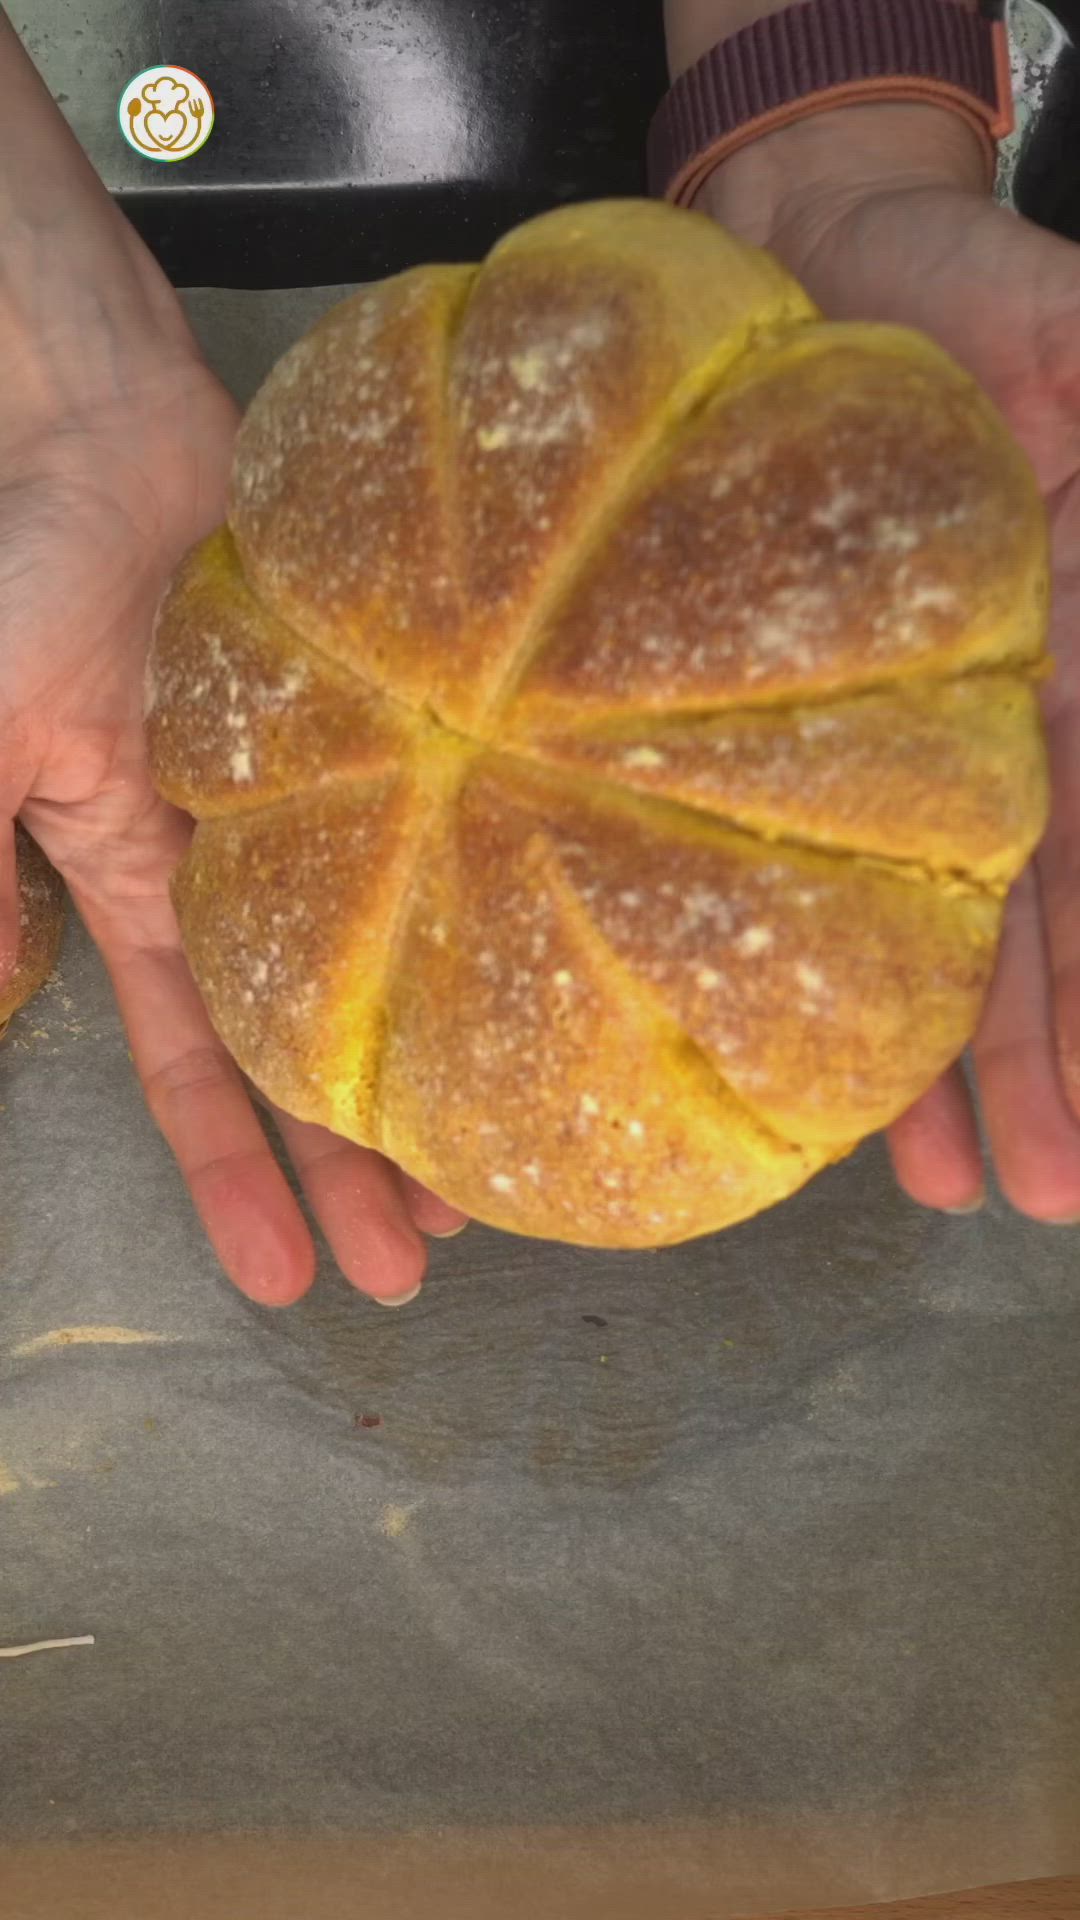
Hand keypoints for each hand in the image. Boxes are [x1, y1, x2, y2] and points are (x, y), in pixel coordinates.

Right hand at [0, 21, 464, 1302]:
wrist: (83, 419)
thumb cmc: (7, 572)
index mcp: (130, 880)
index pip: (188, 1063)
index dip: (234, 1173)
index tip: (285, 1275)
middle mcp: (230, 860)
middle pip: (304, 1037)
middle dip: (350, 1162)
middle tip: (421, 1270)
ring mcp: (306, 793)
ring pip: (381, 949)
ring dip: (427, 1052)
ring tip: (501, 1159)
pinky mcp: (371, 718)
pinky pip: (425, 830)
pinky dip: (467, 900)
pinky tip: (535, 963)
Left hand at [701, 107, 1079, 1221]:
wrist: (800, 271)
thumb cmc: (945, 288)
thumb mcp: (1056, 317)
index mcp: (1078, 648)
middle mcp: (1017, 717)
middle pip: (1047, 908)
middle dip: (1054, 1053)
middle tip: (1051, 1188)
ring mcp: (924, 737)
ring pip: (951, 920)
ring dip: (962, 1061)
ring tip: (961, 1188)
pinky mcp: (814, 734)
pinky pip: (833, 867)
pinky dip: (840, 972)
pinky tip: (850, 1085)